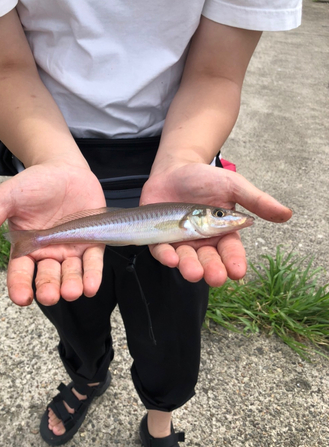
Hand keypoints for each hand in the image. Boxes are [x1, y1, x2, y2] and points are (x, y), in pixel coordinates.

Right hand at [0, 160, 105, 305]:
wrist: (64, 167)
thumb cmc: (33, 183)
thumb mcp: (6, 198)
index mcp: (26, 247)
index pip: (21, 272)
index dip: (20, 286)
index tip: (22, 298)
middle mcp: (49, 253)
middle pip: (48, 277)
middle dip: (49, 288)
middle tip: (49, 295)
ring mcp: (71, 249)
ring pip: (71, 274)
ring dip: (72, 285)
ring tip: (72, 292)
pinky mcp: (92, 242)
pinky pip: (93, 262)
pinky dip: (93, 275)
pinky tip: (91, 286)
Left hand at [140, 163, 291, 285]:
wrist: (173, 169)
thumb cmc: (205, 178)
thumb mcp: (233, 186)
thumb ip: (256, 201)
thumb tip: (286, 215)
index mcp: (222, 233)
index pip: (231, 251)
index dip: (234, 262)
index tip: (238, 272)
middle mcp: (202, 242)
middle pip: (209, 261)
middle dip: (213, 270)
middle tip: (216, 277)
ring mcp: (181, 242)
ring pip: (186, 260)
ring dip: (190, 268)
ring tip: (194, 273)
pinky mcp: (160, 239)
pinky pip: (162, 251)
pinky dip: (166, 256)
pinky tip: (172, 258)